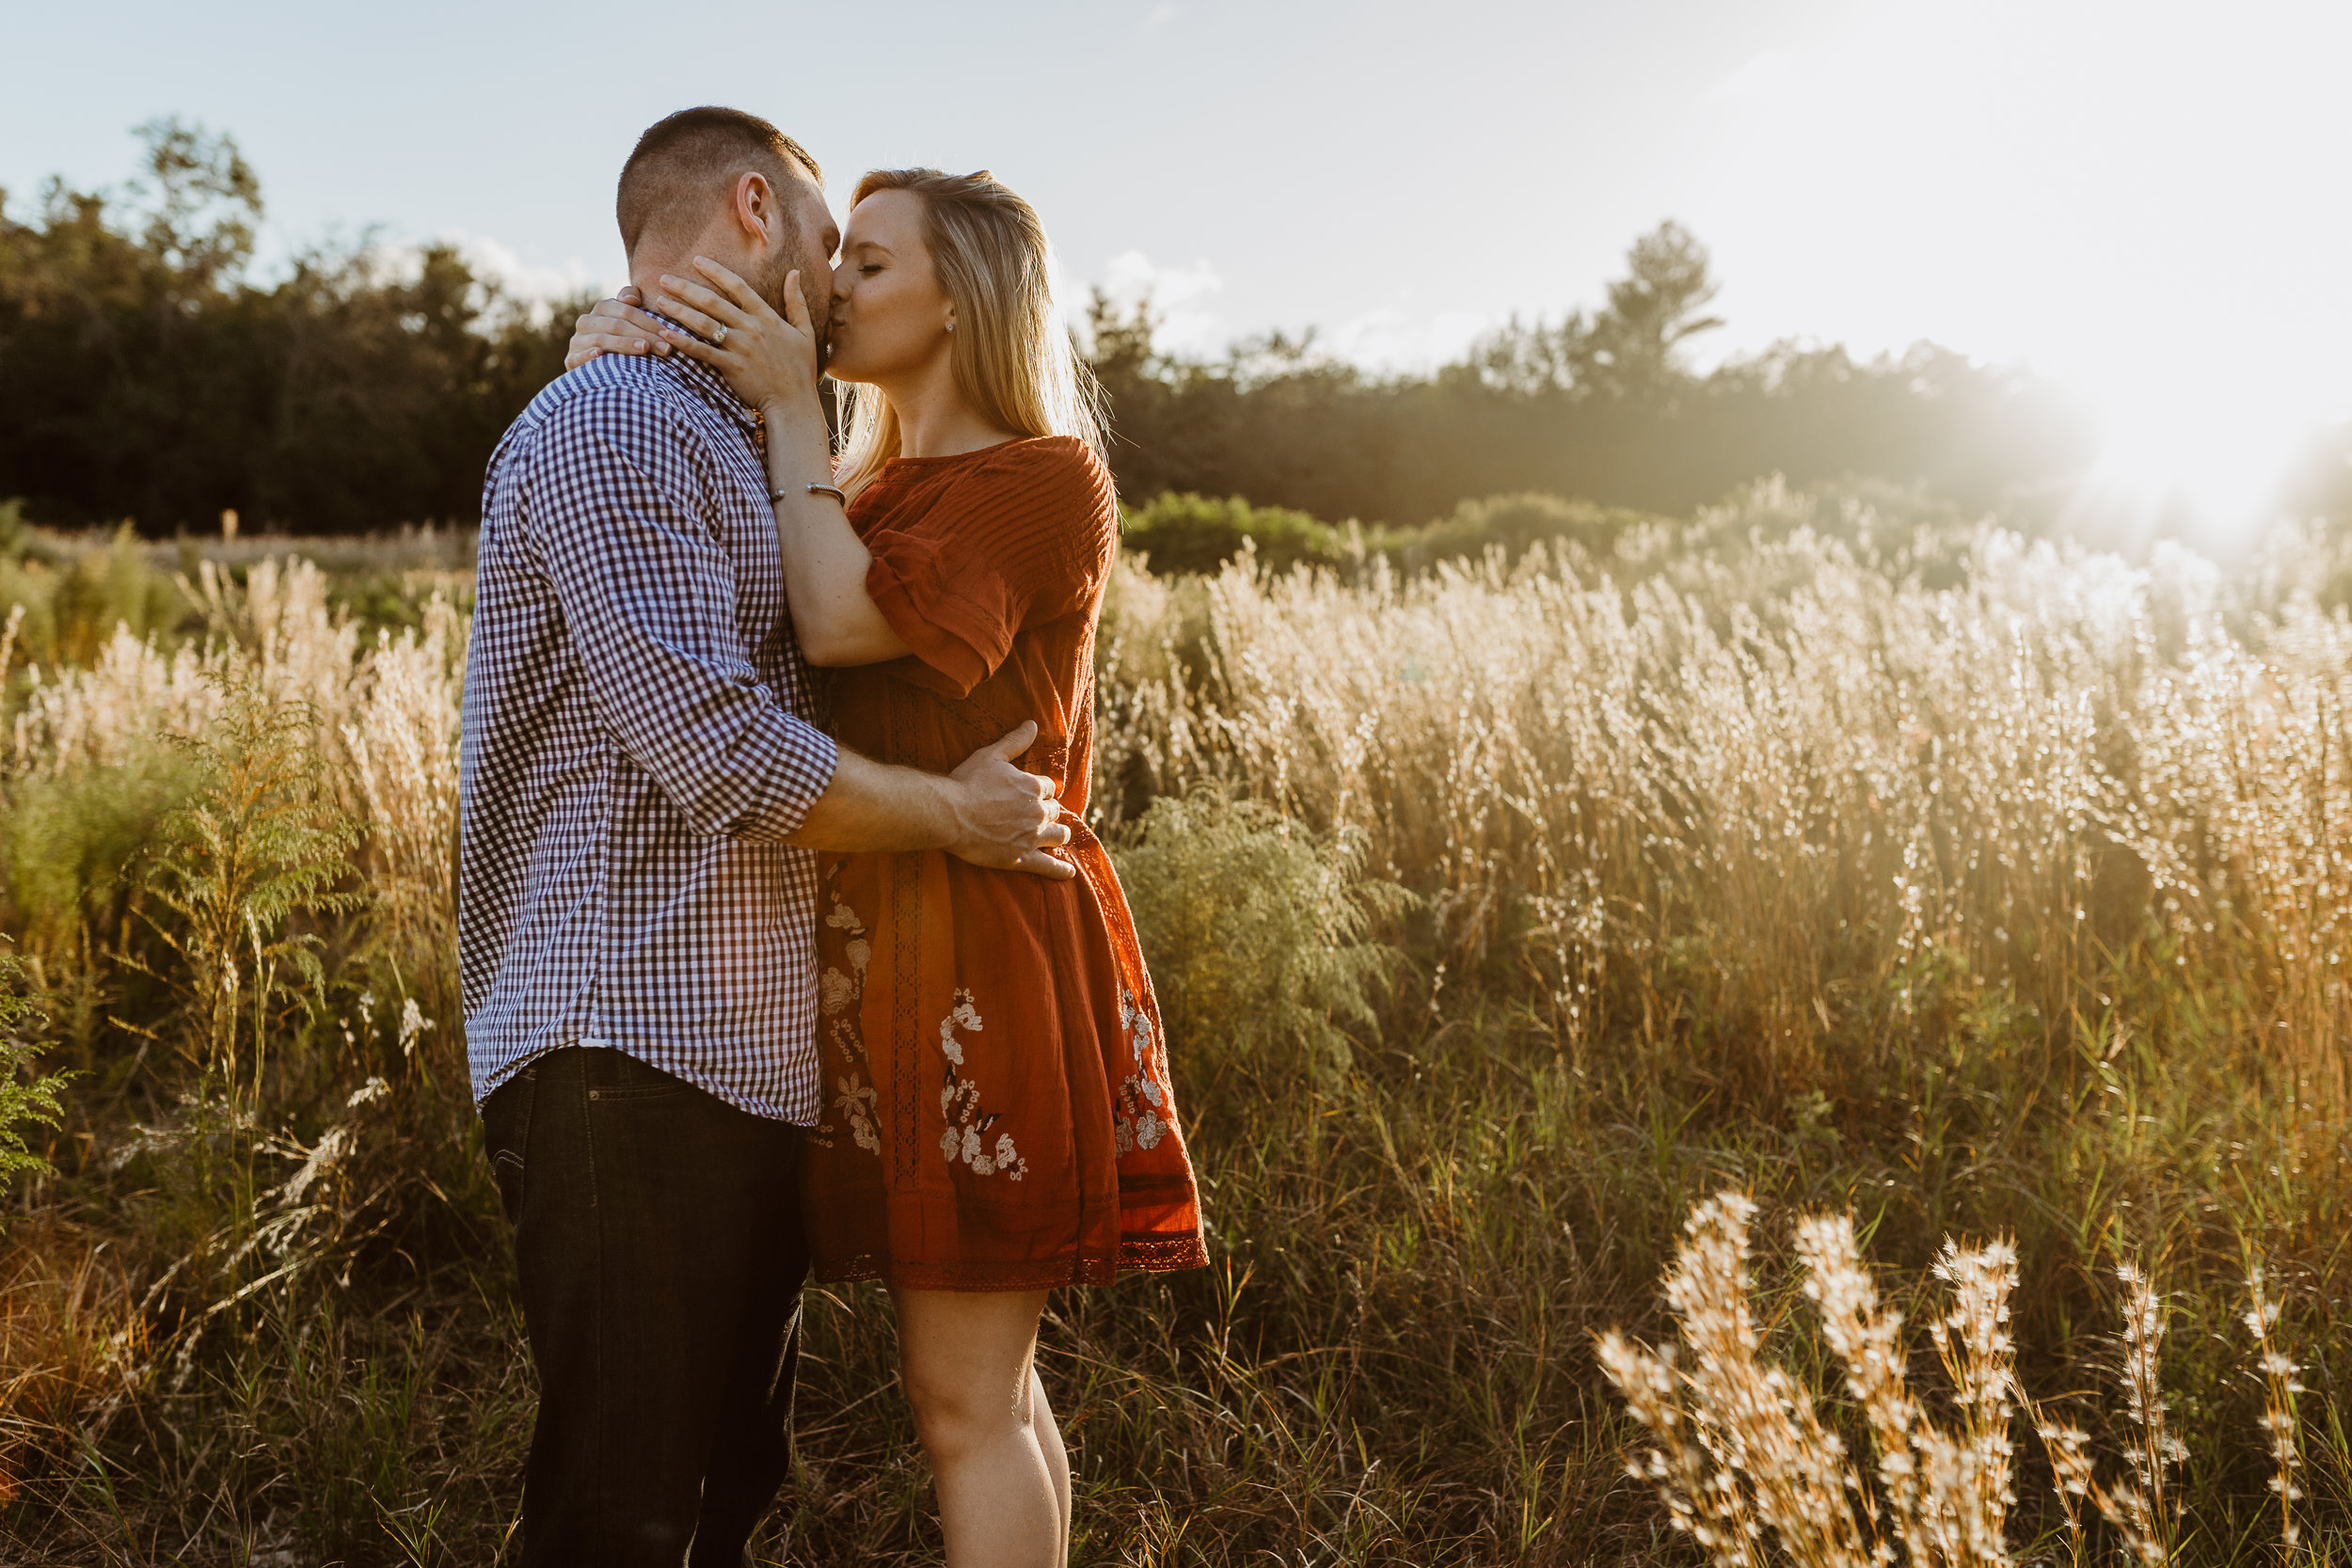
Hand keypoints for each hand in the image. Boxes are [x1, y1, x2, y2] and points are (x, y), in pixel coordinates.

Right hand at [564, 286, 670, 369]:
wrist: (599, 372)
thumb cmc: (623, 344)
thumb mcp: (630, 323)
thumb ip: (632, 306)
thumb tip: (632, 299)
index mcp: (602, 309)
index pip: (626, 311)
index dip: (648, 322)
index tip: (667, 335)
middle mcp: (587, 322)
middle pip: (617, 325)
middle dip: (644, 336)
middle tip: (665, 348)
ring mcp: (577, 341)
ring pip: (601, 339)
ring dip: (624, 344)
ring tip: (645, 349)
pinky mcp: (570, 360)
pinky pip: (577, 356)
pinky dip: (588, 355)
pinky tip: (599, 355)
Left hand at [649, 258, 823, 429]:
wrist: (794, 403)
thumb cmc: (800, 368)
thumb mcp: (805, 331)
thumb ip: (797, 301)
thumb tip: (795, 272)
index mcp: (767, 317)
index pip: (738, 287)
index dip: (716, 272)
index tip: (697, 260)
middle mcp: (752, 329)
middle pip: (713, 302)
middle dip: (686, 288)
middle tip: (664, 278)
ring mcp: (741, 348)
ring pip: (704, 324)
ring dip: (680, 311)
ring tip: (659, 301)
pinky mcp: (732, 368)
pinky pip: (702, 352)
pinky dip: (683, 342)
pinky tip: (665, 334)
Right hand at [944, 722, 1075, 880]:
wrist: (950, 814)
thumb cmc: (967, 783)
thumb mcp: (991, 755)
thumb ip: (1015, 741)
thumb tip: (1032, 724)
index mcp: (1033, 787)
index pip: (1048, 787)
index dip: (1040, 790)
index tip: (1032, 792)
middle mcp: (1038, 811)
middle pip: (1055, 811)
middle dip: (1048, 811)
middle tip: (1036, 814)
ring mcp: (1032, 836)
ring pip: (1059, 834)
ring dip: (1058, 833)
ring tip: (1055, 835)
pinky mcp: (1022, 858)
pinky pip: (1049, 866)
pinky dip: (1060, 870)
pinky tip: (1069, 873)